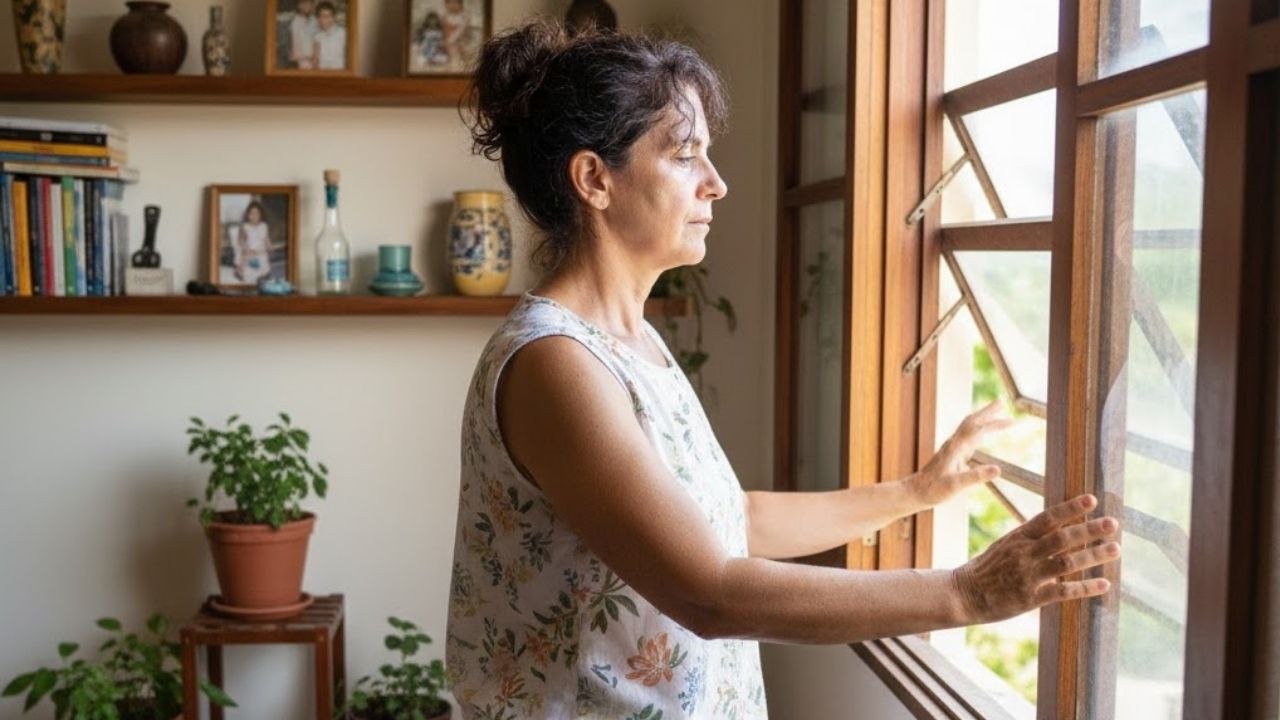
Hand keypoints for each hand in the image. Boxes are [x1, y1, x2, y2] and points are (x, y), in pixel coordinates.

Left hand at [906, 400, 1014, 506]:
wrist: (916, 491)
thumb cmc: (933, 489)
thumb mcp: (956, 485)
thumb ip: (976, 477)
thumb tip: (998, 469)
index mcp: (955, 448)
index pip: (976, 430)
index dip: (993, 424)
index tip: (1010, 421)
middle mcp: (953, 444)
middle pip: (971, 422)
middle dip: (987, 412)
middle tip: (1001, 402)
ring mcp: (952, 448)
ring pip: (969, 427)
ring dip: (983, 418)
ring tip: (997, 412)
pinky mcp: (952, 454)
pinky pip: (968, 437)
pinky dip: (978, 430)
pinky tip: (982, 434)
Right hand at [952, 494, 1119, 624]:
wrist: (962, 594)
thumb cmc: (986, 569)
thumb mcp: (1004, 546)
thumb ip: (1030, 538)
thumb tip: (1059, 525)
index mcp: (1017, 538)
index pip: (1047, 518)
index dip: (1070, 508)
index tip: (1092, 499)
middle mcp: (1024, 554)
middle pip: (1062, 538)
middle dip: (1089, 529)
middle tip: (1113, 523)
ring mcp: (1027, 576)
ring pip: (1066, 562)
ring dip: (1093, 555)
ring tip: (1115, 549)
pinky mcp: (1030, 598)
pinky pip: (1062, 592)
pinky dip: (1085, 587)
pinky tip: (1103, 584)